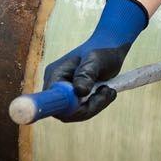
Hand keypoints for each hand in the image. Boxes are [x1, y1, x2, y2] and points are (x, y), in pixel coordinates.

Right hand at [42, 0, 148, 121]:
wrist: (110, 47)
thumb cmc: (102, 50)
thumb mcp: (96, 60)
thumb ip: (87, 74)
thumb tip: (79, 92)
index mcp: (56, 74)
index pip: (51, 100)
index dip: (64, 107)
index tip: (83, 105)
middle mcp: (56, 84)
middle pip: (64, 110)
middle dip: (86, 108)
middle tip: (106, 92)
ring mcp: (65, 91)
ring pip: (75, 112)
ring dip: (95, 106)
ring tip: (109, 90)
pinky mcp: (75, 96)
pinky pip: (82, 110)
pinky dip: (96, 104)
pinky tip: (108, 91)